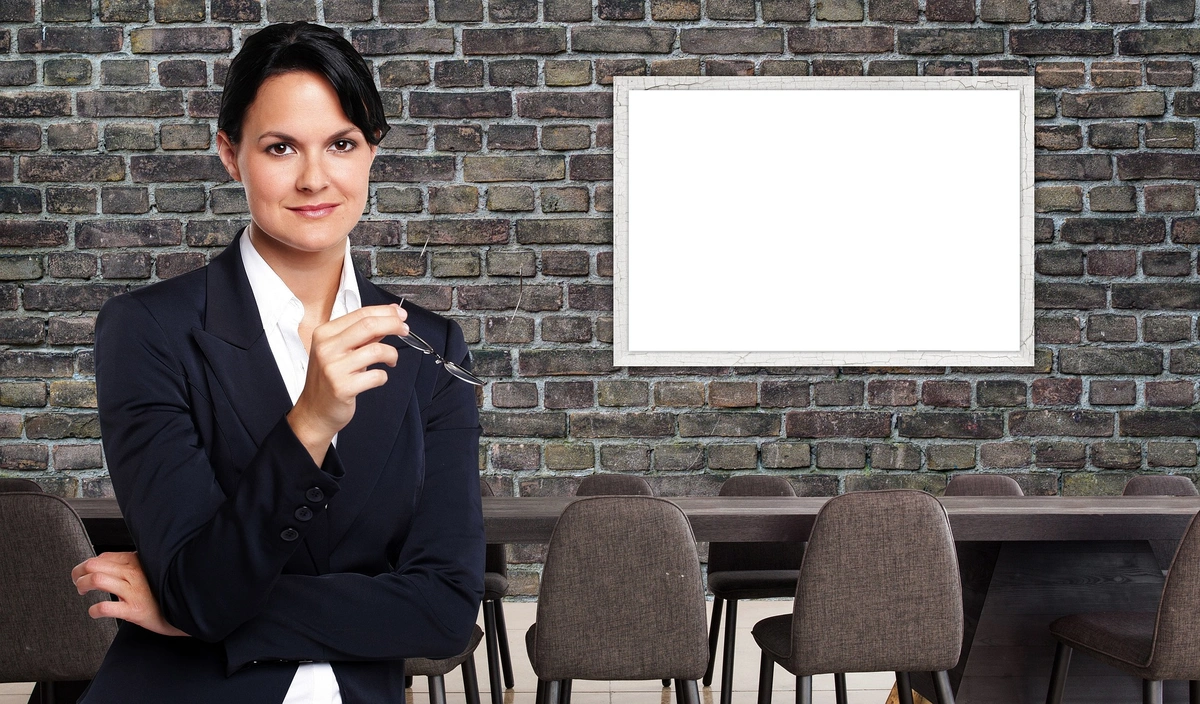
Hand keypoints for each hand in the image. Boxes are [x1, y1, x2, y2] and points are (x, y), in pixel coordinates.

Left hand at [71, 551, 188, 636]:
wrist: (186, 609)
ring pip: (97, 580)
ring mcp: (134, 591)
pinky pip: (106, 607)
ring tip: (82, 592)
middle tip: (78, 583)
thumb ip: (131, 564)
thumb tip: (106, 562)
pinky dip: (94, 610)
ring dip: (82, 585)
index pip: (103, 557)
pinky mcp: (135, 610)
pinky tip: (95, 611)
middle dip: (78, 573)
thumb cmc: (164, 591)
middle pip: (94, 565)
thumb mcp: (150, 570)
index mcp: (137, 560)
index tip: (84, 574)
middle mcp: (134, 573)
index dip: (87, 565)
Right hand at [287, 304, 408, 463]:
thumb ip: (364, 333)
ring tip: (391, 360)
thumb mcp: (341, 350)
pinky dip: (383, 376)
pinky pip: (376, 376)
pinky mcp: (342, 387)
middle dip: (393, 324)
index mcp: (325, 333)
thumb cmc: (329, 379)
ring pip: (376, 350)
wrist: (314, 411)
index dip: (386, 312)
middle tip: (404, 330)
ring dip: (391, 354)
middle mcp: (326, 348)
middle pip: (368, 325)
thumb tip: (391, 313)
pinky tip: (377, 378)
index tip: (400, 315)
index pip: (361, 313)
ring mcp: (333, 368)